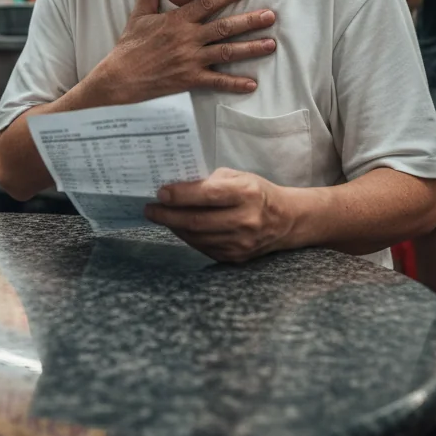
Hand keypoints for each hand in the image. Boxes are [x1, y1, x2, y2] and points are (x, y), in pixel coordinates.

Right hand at [99, 0, 276, 100]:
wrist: (118, 77)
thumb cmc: (129, 46)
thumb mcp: (138, 15)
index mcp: (177, 21)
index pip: (206, 3)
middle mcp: (187, 39)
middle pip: (224, 28)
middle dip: (249, 21)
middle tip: (271, 16)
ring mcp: (189, 60)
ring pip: (226, 52)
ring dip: (250, 48)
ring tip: (271, 44)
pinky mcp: (189, 79)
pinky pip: (216, 81)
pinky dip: (234, 83)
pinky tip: (252, 84)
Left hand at [145, 167, 292, 261]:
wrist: (285, 221)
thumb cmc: (256, 193)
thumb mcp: (238, 177)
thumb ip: (209, 181)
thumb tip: (176, 186)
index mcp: (246, 194)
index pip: (208, 195)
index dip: (181, 195)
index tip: (160, 193)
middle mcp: (245, 220)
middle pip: (197, 221)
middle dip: (168, 215)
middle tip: (150, 209)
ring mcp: (241, 243)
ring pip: (197, 237)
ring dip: (174, 227)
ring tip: (160, 216)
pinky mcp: (235, 257)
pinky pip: (203, 247)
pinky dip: (187, 236)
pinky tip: (178, 227)